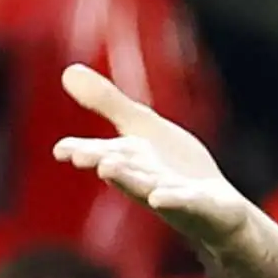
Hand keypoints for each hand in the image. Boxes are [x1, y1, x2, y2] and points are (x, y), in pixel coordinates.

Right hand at [52, 64, 248, 250]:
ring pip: (148, 189)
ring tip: (107, 168)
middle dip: (103, 161)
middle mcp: (146, 179)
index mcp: (130, 159)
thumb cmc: (174, 166)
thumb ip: (109, 103)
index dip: (80, 150)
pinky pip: (187, 204)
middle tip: (82, 155)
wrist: (217, 208)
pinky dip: (173, 201)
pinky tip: (159, 198)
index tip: (60, 149)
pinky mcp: (202, 207)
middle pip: (122, 169)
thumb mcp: (144, 127)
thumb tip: (69, 70)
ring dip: (129, 180)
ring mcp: (173, 196)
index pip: (100, 152)